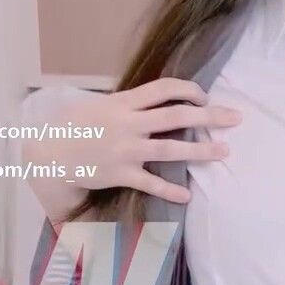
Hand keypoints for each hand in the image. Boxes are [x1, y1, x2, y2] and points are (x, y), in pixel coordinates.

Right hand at [22, 77, 241, 222]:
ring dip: (200, 151)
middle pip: (176, 117)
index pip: (163, 89)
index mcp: (122, 103)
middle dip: (210, 116)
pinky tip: (187, 196)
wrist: (48, 155)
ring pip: (170, 149)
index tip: (204, 96)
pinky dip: (170, 190)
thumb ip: (127, 102)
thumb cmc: (74, 127)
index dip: (188, 90)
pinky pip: (150, 183)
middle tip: (236, 118)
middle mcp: (127, 125)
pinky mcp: (120, 175)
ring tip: (224, 151)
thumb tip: (156, 98)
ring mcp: (125, 151)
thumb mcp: (98, 104)